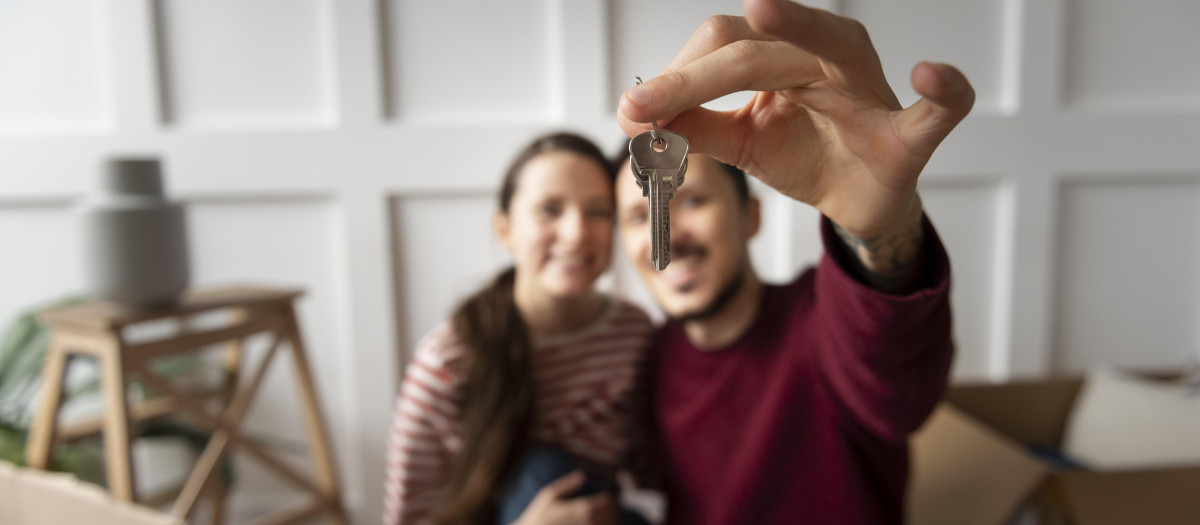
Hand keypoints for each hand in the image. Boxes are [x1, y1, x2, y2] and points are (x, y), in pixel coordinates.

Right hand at [512, 471, 617, 524]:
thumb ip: (567, 485)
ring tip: (600, 521)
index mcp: (583, 508)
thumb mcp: (548, 496)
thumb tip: (581, 475)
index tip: (602, 502)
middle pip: (612, 516)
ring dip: (607, 523)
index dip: (607, 501)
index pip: (609, 502)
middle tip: (603, 513)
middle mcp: (589, 522)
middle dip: (609, 513)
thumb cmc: (537, 517)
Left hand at [617, 0, 974, 240]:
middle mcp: (829, 56)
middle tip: (642, 107)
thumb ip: (697, 128)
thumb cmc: (806, 155)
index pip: (723, 46)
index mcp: (786, 54)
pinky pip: (939, 110)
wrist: (859, 200)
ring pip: (831, 48)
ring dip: (797, 29)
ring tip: (762, 9)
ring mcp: (873, 91)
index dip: (674, 77)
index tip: (630, 110)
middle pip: (756, 48)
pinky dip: (942, 92)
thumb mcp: (741, 143)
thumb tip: (636, 118)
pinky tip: (932, 76)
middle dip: (694, 76)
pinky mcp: (910, 135)